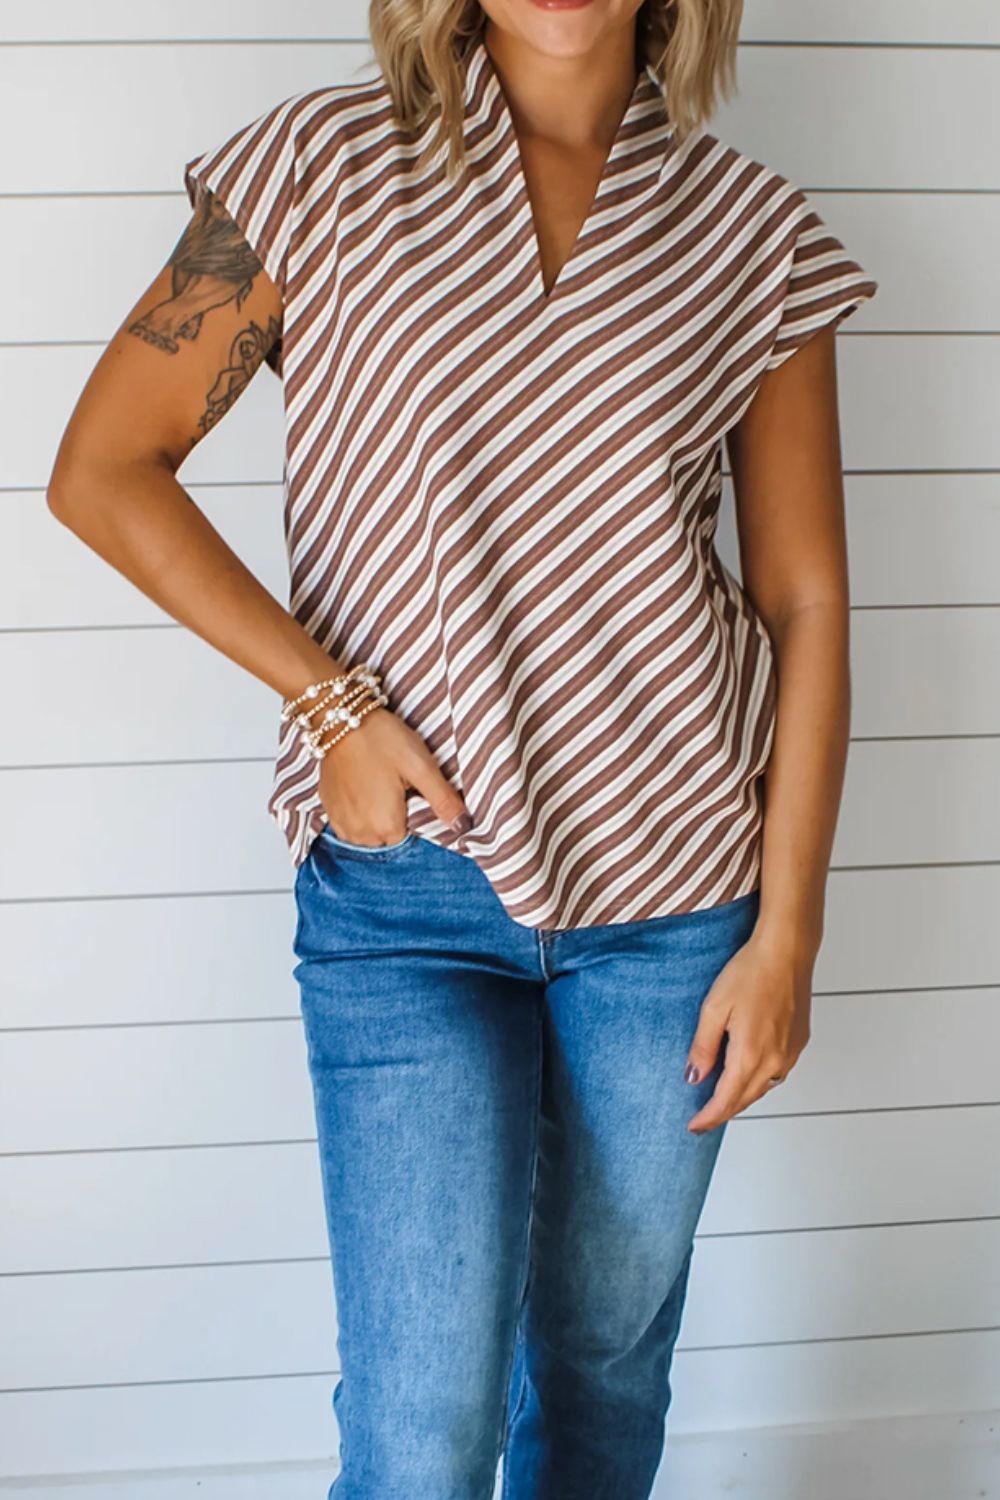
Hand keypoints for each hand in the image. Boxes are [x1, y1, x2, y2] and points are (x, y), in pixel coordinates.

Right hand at [318, 705, 471, 845]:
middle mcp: (360, 833)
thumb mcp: (421, 767)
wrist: (340, 719)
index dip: (416, 815)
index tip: (413, 792)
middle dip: (396, 817)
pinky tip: (363, 786)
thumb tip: (464, 826)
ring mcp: (341, 823)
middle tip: (397, 784)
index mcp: (386, 826)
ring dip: (376, 817)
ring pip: (369, 834)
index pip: (411, 838)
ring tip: (379, 784)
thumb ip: (443, 800)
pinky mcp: (329, 809)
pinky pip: (350, 823)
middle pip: (389, 838)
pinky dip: (359, 810)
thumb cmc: (382, 739)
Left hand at [684, 928, 812, 1133]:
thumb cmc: (751, 973)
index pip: (726, 1101)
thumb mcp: (714, 1008)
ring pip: (762, 1088)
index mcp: (751, 1055)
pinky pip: (776, 1073)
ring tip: (721, 1097)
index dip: (708, 1118)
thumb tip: (694, 1076)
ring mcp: (790, 1053)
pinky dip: (758, 1080)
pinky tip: (746, 1071)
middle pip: (745, 1099)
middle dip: (723, 1111)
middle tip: (703, 1118)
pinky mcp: (798, 1043)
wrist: (787, 952)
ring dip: (741, 1097)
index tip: (694, 1127)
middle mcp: (775, 1061)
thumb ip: (703, 1046)